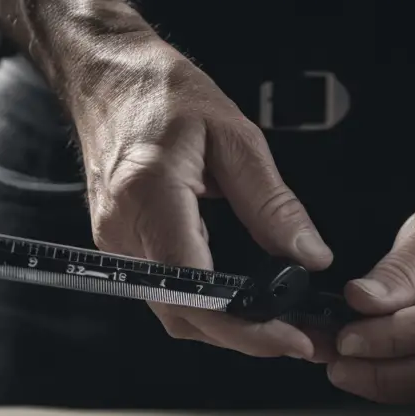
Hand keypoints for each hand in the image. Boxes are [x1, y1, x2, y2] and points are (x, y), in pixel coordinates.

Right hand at [68, 36, 332, 358]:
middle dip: (244, 338)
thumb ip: (271, 201)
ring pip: (173, 312)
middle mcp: (124, 230)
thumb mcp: (234, 135)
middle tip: (300, 339)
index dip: (243, 326)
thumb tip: (308, 256)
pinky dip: (206, 306)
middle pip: (184, 314)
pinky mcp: (121, 244)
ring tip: (279, 325)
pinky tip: (241, 300)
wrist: (106, 76)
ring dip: (226, 327)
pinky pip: (165, 292)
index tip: (289, 338)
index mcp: (150, 196)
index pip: (195, 287)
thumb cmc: (162, 92)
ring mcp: (116, 242)